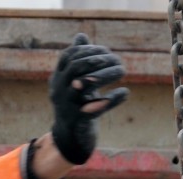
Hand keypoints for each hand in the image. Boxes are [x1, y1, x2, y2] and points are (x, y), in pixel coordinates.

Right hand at [49, 33, 128, 164]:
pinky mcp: (78, 121)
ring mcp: (66, 106)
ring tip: (123, 70)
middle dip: (97, 59)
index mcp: (57, 79)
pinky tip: (125, 92)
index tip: (106, 51)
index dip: (88, 50)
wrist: (71, 138)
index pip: (69, 56)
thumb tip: (80, 36)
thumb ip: (78, 60)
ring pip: (84, 84)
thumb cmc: (76, 105)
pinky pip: (95, 108)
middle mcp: (58, 91)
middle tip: (117, 59)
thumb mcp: (75, 82)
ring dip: (105, 75)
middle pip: (75, 67)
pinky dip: (111, 99)